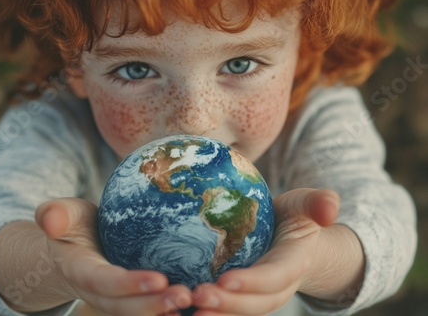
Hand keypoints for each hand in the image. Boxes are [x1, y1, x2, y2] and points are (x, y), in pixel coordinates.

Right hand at [35, 198, 192, 315]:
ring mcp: (113, 300)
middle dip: (153, 305)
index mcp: (80, 270)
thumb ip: (54, 214)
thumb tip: (50, 221)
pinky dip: (166, 312)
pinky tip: (193, 308)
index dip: (128, 284)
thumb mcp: (63, 213)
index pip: (103, 281)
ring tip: (192, 300)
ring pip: (137, 314)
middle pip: (124, 306)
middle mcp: (97, 292)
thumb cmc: (73, 225)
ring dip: (163, 312)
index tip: (158, 278)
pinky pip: (146, 310)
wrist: (73, 246)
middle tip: (184, 294)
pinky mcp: (128, 299)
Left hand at [191, 189, 339, 315]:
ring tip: (185, 309)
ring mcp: (258, 296)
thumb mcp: (306, 204)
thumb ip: (318, 203)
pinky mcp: (241, 297)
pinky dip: (203, 311)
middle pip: (254, 304)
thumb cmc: (295, 218)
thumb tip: (329, 209)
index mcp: (292, 265)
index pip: (274, 277)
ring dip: (214, 315)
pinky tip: (178, 306)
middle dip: (227, 305)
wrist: (292, 241)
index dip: (253, 282)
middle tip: (197, 296)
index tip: (225, 279)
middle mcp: (276, 288)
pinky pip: (225, 309)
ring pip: (238, 313)